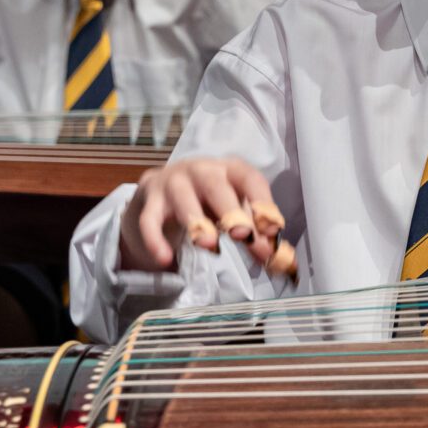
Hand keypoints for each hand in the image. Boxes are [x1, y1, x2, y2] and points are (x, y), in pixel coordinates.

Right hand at [120, 157, 282, 272]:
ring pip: (183, 198)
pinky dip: (156, 240)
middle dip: (231, 210)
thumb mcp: (233, 208)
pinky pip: (149, 220)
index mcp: (229, 169)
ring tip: (209, 245)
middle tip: (243, 235)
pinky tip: (165, 259)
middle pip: (216, 186)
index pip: (249, 179)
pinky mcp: (149, 201)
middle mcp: (201, 170)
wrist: (161, 190)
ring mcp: (172, 183)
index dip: (263, 202)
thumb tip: (278, 256)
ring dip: (197, 222)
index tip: (273, 228)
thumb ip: (255, 230)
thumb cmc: (207, 199)